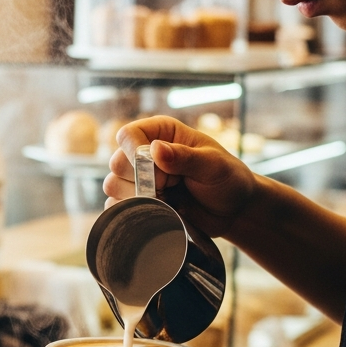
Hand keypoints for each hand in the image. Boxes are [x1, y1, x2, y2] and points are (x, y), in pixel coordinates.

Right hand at [105, 116, 261, 238]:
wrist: (233, 211)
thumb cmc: (228, 180)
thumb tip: (155, 149)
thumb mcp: (213, 166)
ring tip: (169, 200)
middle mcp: (145, 152)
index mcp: (161, 133)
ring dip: (139, 199)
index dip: (135, 155)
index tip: (162, 173)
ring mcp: (138, 178)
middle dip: (141, 181)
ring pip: (112, 186)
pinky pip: (116, 207)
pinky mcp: (136, 202)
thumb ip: (185, 157)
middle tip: (172, 188)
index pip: (128, 135)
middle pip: (116, 163)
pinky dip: (132, 214)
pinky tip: (158, 212)